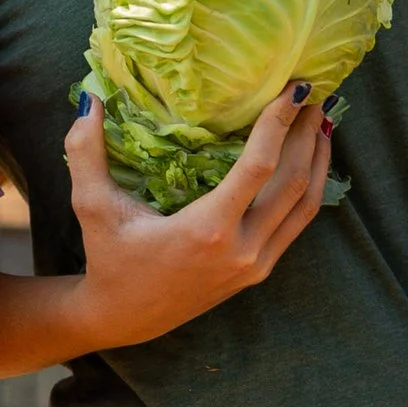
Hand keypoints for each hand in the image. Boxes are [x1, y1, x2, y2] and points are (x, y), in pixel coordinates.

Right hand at [65, 83, 331, 351]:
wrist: (124, 318)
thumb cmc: (109, 258)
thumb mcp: (92, 206)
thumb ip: (86, 151)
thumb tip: (91, 96)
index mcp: (206, 230)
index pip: (258, 167)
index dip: (279, 124)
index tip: (294, 89)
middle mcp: (241, 249)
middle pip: (294, 182)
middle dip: (307, 134)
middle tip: (316, 92)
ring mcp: (255, 263)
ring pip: (305, 205)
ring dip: (318, 160)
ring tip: (321, 121)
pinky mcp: (259, 270)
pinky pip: (297, 224)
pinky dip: (310, 188)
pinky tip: (309, 161)